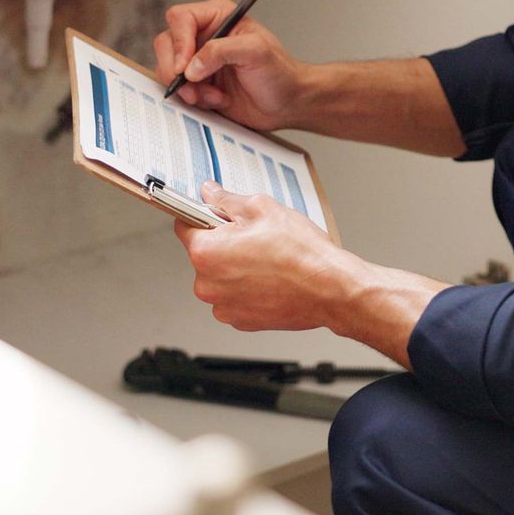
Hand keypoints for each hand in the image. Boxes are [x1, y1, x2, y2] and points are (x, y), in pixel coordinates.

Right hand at [152, 0, 310, 131]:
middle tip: (191, 85)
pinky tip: (216, 100)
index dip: (179, 42)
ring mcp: (198, 59)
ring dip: (188, 88)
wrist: (286, 103)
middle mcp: (204, 35)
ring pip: (168, 68)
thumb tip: (192, 65)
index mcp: (218, 16)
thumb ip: (221, 51)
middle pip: (167, 43)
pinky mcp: (197, 82)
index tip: (185, 66)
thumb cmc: (279, 72)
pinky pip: (178, 89)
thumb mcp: (256, 52)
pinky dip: (193, 99)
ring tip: (214, 96)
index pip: (181, 18)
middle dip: (175, 68)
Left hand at [174, 184, 359, 331]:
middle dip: (224, 243)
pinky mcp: (240, 321)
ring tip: (267, 260)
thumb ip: (227, 200)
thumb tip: (210, 193)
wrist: (330, 289)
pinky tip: (271, 279)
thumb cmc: (301, 252)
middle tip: (255, 237)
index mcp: (206, 252)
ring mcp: (223, 306)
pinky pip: (234, 298)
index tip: (216, 215)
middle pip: (204, 254)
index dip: (202, 215)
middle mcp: (207, 284)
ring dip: (235, 269)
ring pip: (220, 278)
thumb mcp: (262, 208)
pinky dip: (247, 289)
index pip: (184, 224)